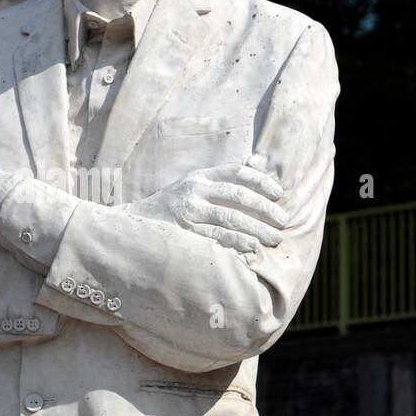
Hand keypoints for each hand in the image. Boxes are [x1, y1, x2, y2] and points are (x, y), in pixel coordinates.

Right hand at [127, 162, 285, 254]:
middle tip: (283, 222)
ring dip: (256, 229)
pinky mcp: (183, 233)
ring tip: (273, 239)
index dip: (261, 181)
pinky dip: (236, 242)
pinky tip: (251, 247)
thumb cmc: (170, 208)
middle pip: (238, 196)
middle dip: (265, 210)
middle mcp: (194, 190)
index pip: (236, 172)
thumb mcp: (191, 187)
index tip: (279, 194)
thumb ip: (220, 182)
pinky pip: (215, 237)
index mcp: (199, 177)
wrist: (132, 226)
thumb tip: (259, 167)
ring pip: (230, 218)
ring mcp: (187, 211)